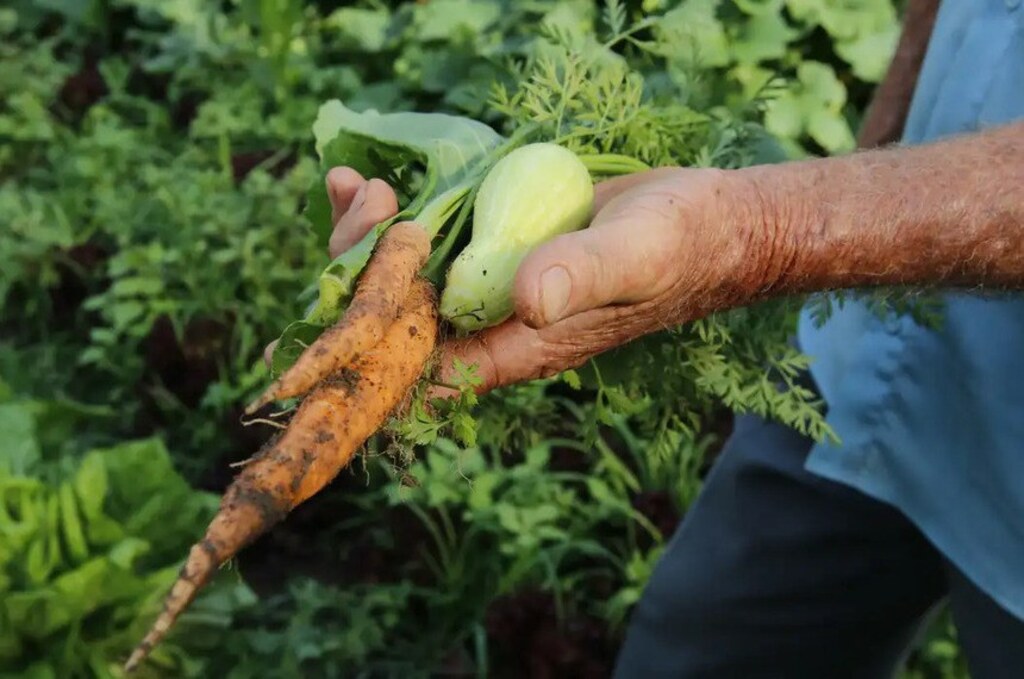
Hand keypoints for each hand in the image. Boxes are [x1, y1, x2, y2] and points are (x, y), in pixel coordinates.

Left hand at [290, 165, 770, 395]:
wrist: (705, 222)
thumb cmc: (679, 246)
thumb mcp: (637, 256)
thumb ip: (586, 275)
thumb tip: (529, 298)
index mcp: (519, 347)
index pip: (423, 366)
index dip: (378, 330)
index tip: (367, 265)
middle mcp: (492, 324)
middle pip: (399, 320)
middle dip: (361, 268)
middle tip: (369, 203)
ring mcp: (488, 285)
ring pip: (401, 279)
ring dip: (364, 237)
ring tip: (355, 184)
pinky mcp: (491, 246)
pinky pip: (425, 240)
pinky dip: (389, 216)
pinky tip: (364, 180)